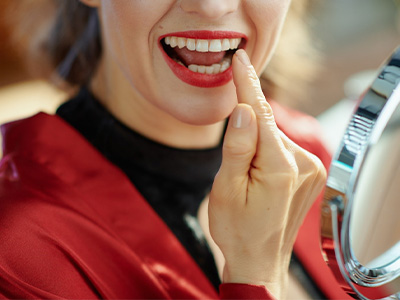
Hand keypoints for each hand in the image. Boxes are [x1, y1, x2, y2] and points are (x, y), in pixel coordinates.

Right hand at [208, 49, 326, 298]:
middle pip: (267, 126)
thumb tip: (244, 109)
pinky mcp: (310, 173)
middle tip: (232, 166)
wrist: (259, 260)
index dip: (247, 85)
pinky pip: (282, 149)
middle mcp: (304, 163)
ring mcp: (311, 169)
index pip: (261, 113)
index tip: (240, 59)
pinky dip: (266, 152)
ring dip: (255, 145)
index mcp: (280, 167)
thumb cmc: (237, 228)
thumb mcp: (226, 189)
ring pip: (273, 137)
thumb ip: (237, 146)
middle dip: (245, 130)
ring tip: (245, 180)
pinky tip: (258, 176)